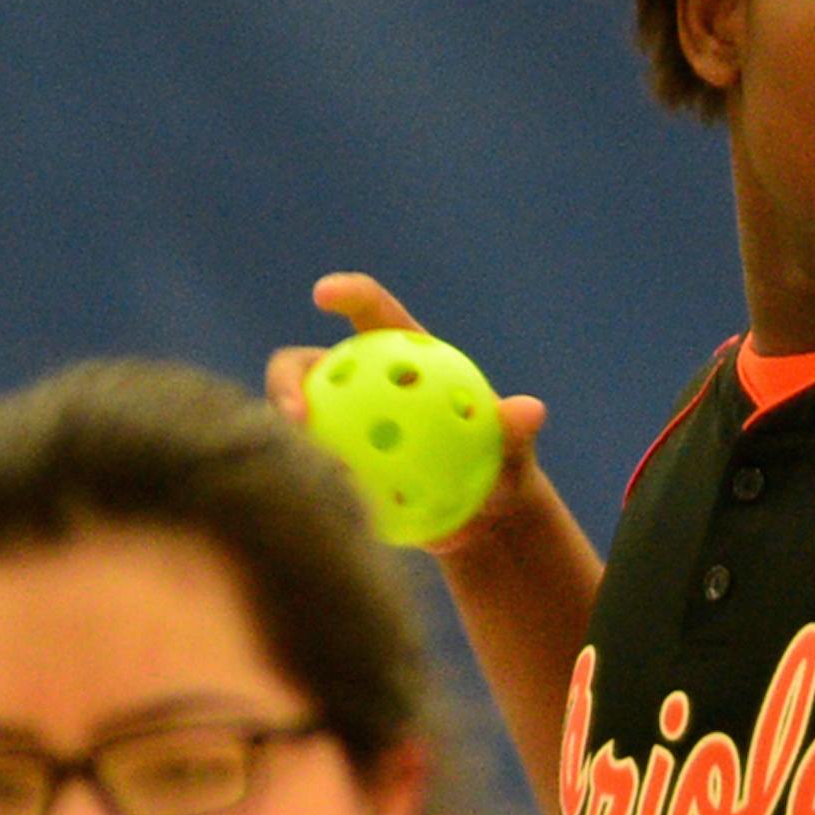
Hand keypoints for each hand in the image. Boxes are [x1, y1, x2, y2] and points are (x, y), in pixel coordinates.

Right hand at [265, 271, 548, 559]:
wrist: (482, 520)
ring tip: (295, 474)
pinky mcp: (329, 470)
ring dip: (283, 444)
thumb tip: (531, 410)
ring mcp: (336, 428)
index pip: (372, 314)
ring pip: (292, 428)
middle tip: (297, 416)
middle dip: (286, 383)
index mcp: (402, 358)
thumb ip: (515, 430)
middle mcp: (358, 387)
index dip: (347, 295)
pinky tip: (311, 514)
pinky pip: (308, 477)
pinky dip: (307, 489)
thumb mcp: (513, 454)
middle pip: (303, 369)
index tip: (325, 294)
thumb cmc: (501, 473)